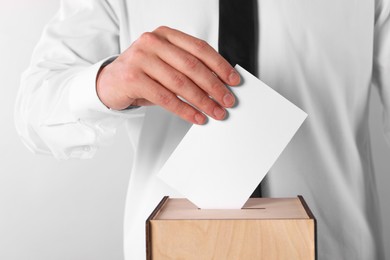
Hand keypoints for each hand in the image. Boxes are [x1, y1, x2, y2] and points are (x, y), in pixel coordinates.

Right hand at [96, 26, 239, 124]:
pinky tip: (196, 116)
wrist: (109, 82)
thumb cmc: (141, 73)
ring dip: (202, 101)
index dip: (220, 65)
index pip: (199, 48)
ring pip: (180, 83)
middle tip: (227, 100)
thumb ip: (187, 67)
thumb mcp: (165, 62)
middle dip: (214, 86)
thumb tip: (218, 84)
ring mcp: (141, 59)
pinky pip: (166, 98)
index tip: (233, 80)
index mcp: (165, 35)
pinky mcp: (133, 78)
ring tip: (215, 112)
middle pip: (192, 66)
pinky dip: (185, 110)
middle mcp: (153, 42)